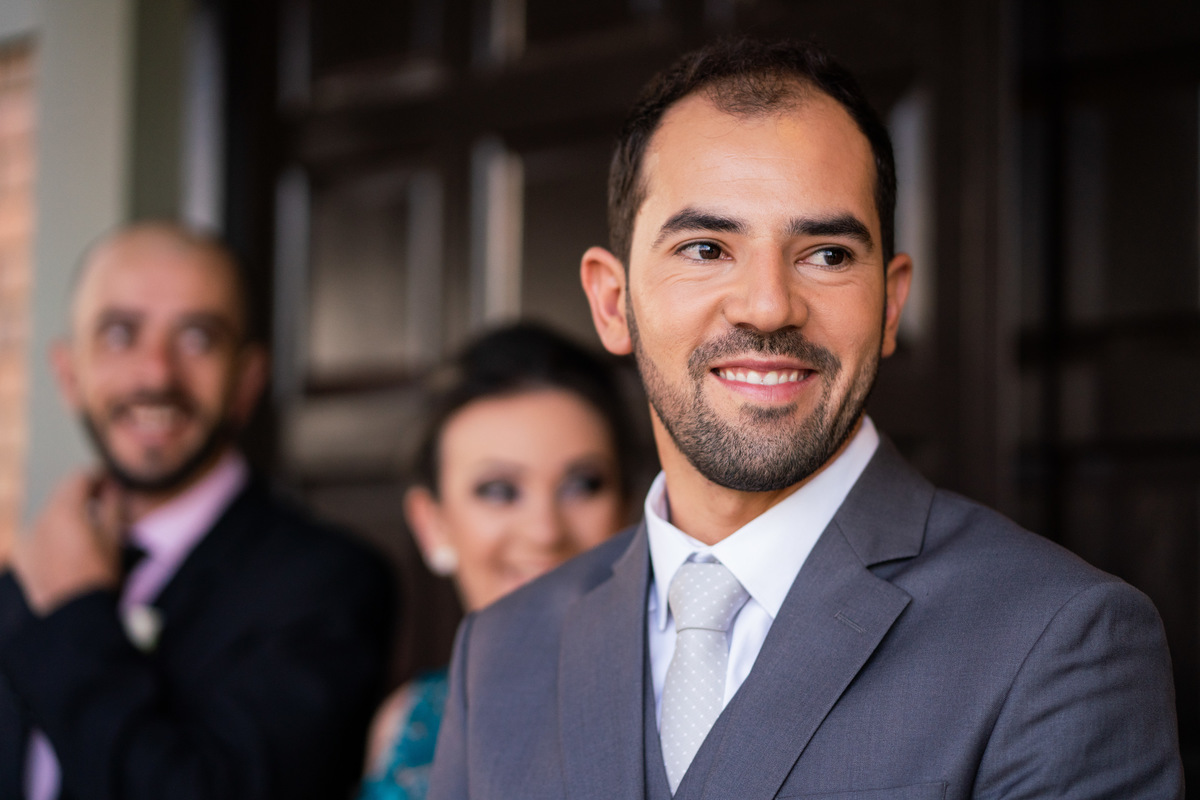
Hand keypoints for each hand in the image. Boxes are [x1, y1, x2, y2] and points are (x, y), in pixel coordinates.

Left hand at [12, 472, 126, 614]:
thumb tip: (114, 486)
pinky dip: (55, 531)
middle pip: (63, 493)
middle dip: (83, 494)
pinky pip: (40, 533)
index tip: (112, 482)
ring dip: (69, 513)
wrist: (73, 615)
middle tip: (104, 501)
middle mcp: (41, 519)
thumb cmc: (98, 576)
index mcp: (64, 511)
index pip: (79, 478)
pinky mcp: (24, 556)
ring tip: (89, 526)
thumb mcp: (114, 537)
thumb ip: (114, 505)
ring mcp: (29, 538)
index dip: (98, 477)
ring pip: (51, 513)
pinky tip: (71, 546)